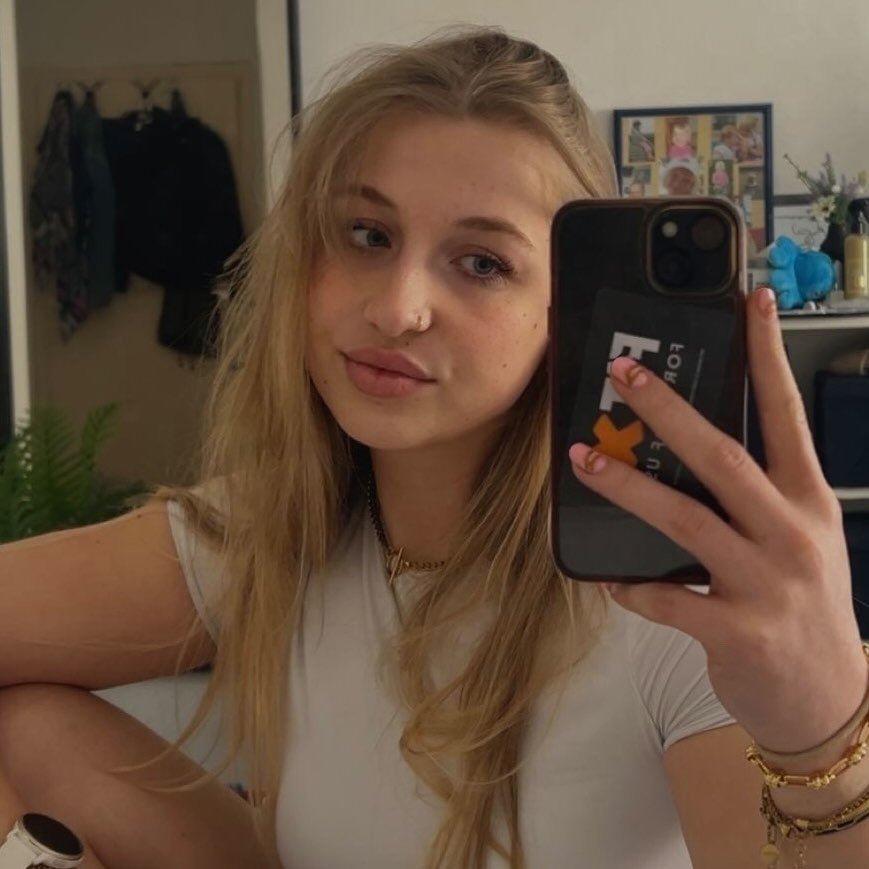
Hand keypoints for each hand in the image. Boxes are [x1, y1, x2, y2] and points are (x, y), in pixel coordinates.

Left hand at [567, 286, 866, 752]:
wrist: (829, 700)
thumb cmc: (801, 604)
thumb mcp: (797, 538)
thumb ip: (752, 495)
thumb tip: (679, 448)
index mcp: (807, 500)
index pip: (786, 413)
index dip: (767, 355)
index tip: (747, 303)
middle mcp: (791, 532)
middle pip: (722, 456)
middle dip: (668, 409)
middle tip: (622, 371)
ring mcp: (766, 582)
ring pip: (686, 519)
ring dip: (628, 486)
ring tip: (584, 458)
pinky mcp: (738, 630)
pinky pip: (667, 597)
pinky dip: (628, 583)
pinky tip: (603, 574)